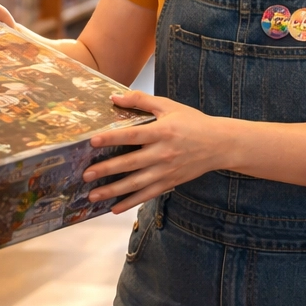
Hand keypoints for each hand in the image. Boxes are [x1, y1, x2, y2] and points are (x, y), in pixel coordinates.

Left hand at [82, 91, 232, 212]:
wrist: (219, 144)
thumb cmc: (192, 122)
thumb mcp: (168, 106)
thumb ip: (141, 100)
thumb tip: (114, 97)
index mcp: (162, 131)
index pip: (133, 135)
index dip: (112, 138)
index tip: (93, 142)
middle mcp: (163, 153)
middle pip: (130, 163)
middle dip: (106, 170)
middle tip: (86, 175)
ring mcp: (166, 171)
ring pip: (136, 183)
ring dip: (113, 191)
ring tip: (92, 195)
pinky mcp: (170, 182)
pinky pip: (147, 195)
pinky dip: (130, 202)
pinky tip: (114, 208)